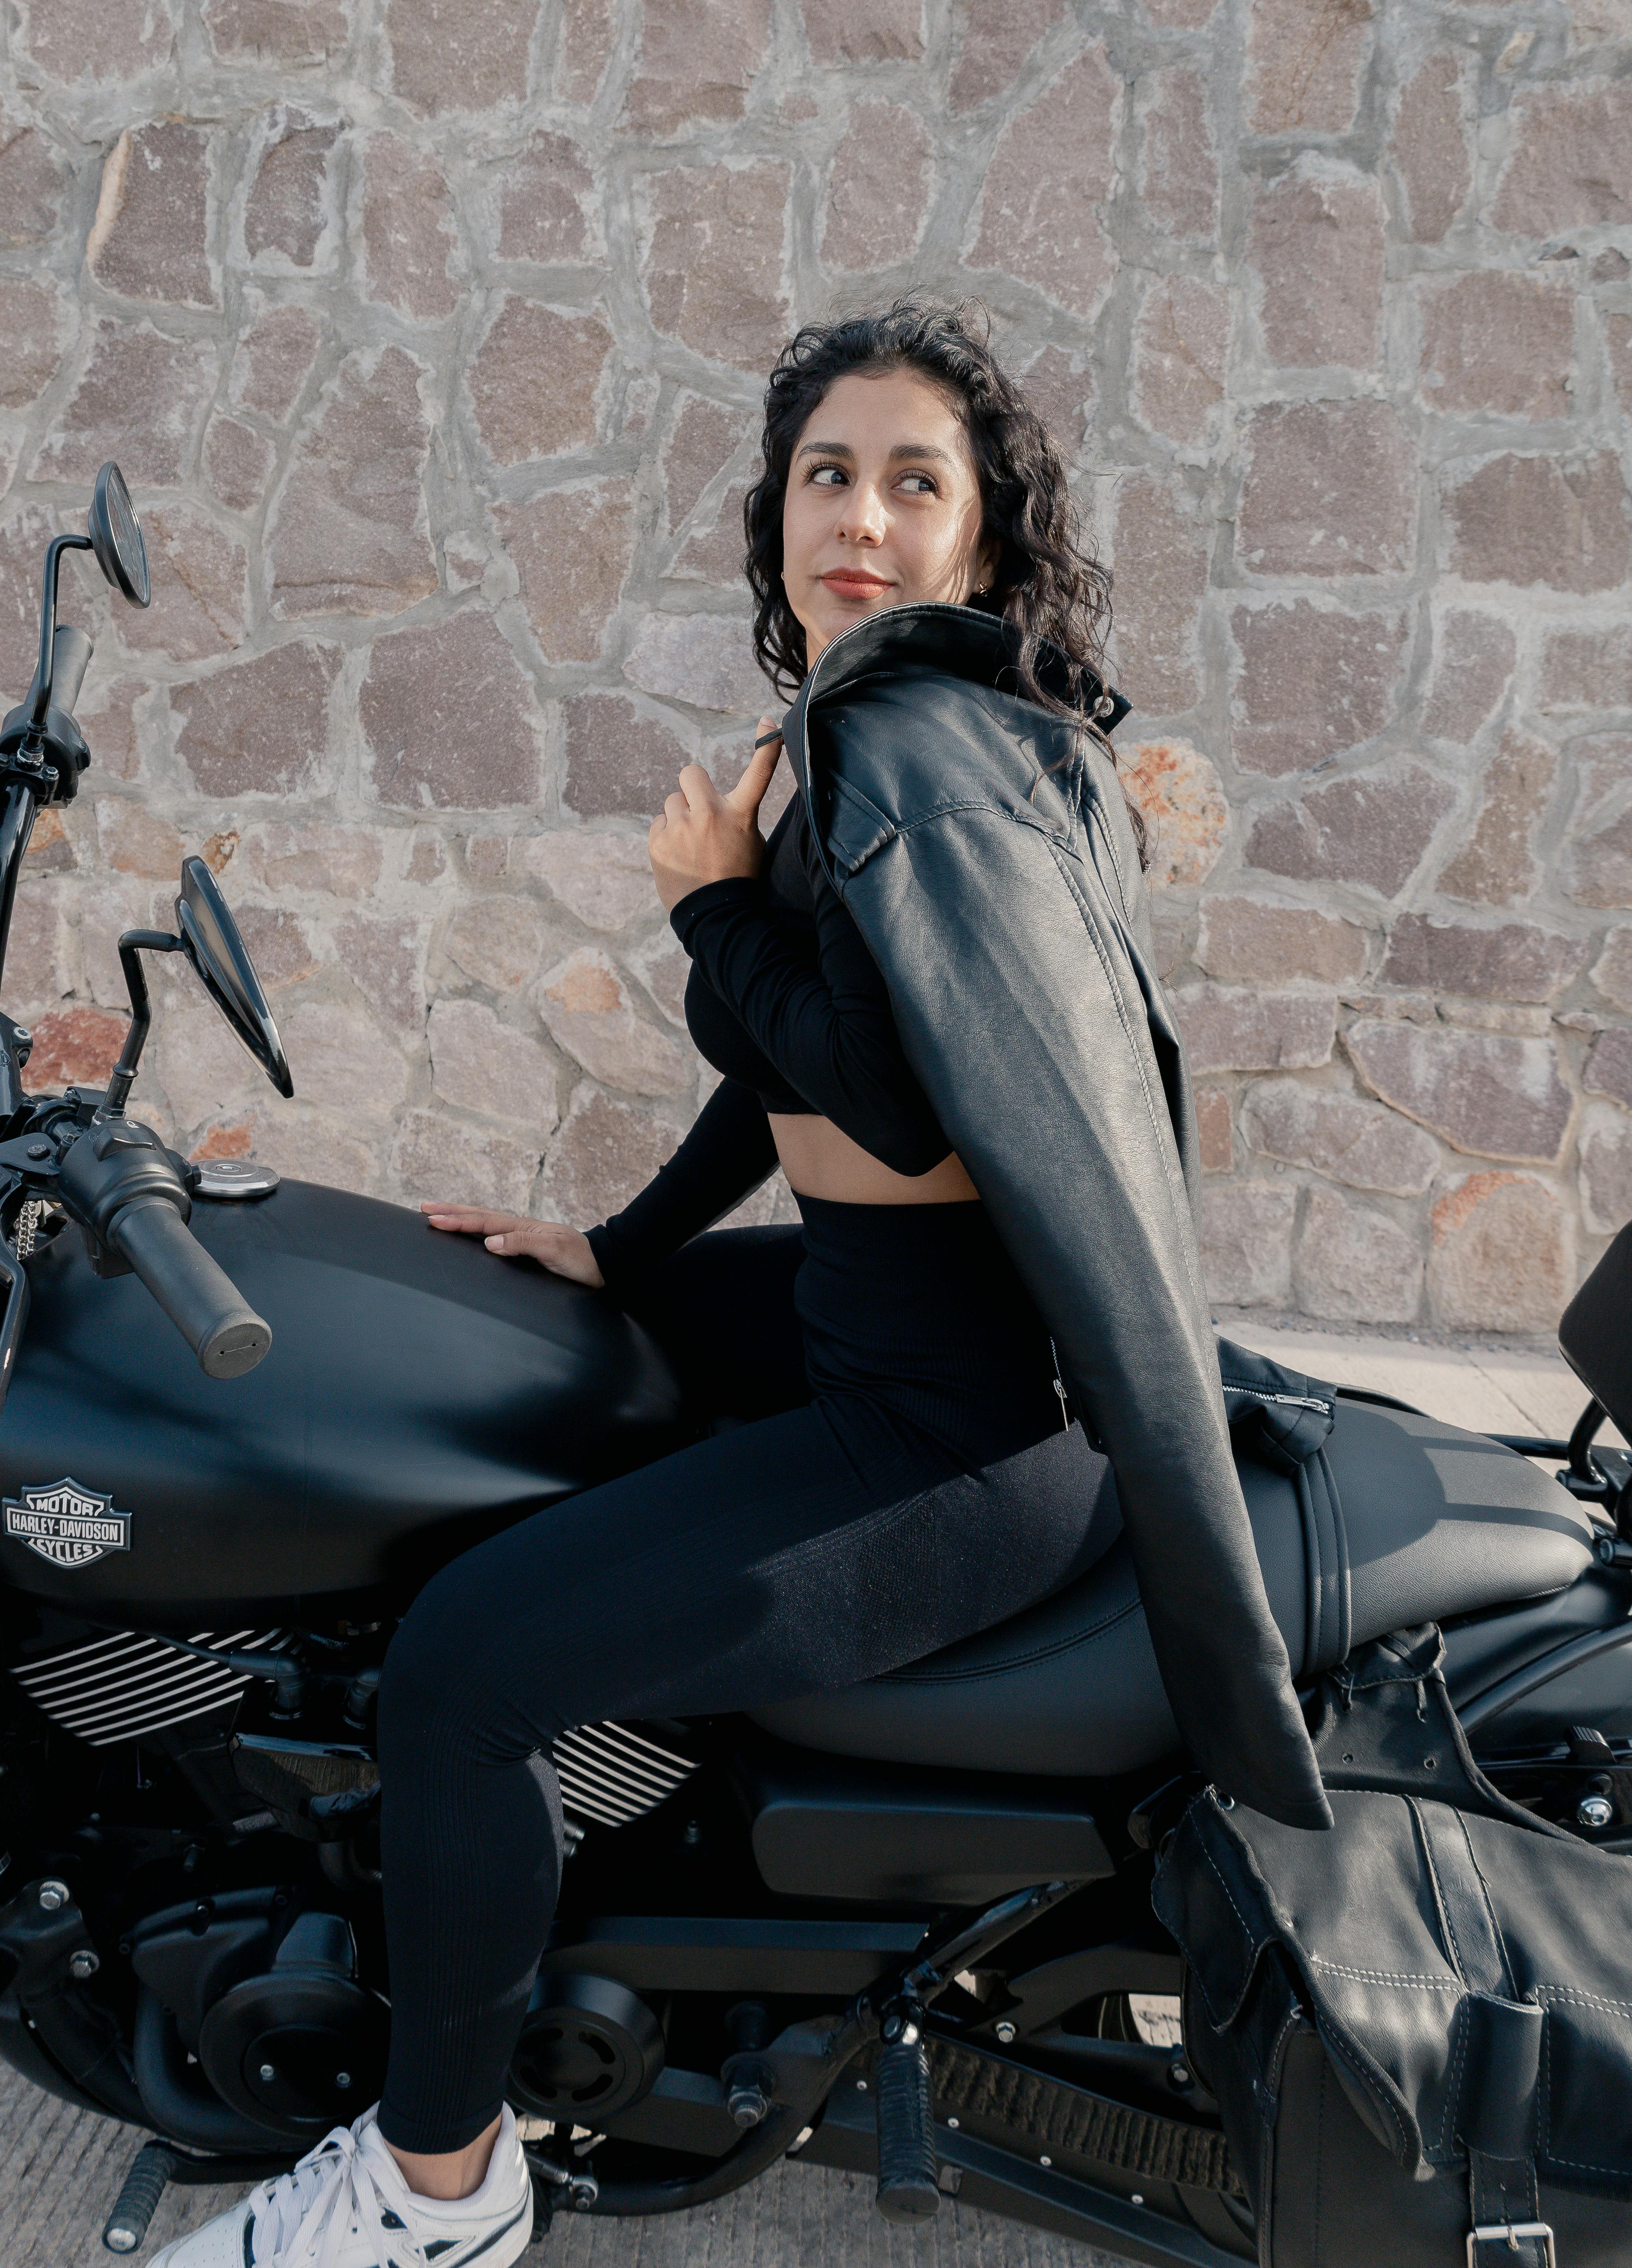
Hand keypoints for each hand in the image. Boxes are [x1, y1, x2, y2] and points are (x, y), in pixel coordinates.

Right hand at [420, 1202, 604, 1288]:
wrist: (602, 1265)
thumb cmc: (579, 1259)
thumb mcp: (553, 1250)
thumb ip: (522, 1244)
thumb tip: (489, 1242)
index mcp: (522, 1227)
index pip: (482, 1222)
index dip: (457, 1221)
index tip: (432, 1219)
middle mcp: (519, 1228)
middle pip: (478, 1216)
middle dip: (450, 1212)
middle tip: (423, 1208)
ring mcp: (522, 1236)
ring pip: (484, 1222)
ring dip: (461, 1217)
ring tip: (439, 1215)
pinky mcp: (526, 1247)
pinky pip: (494, 1234)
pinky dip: (477, 1230)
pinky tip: (472, 1234)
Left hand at [647, 716, 782, 913]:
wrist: (716, 918)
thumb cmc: (737, 879)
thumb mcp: (750, 843)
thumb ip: (736, 816)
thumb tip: (718, 802)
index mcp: (740, 815)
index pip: (758, 774)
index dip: (766, 747)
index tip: (768, 723)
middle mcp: (710, 815)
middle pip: (690, 773)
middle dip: (692, 788)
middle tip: (698, 810)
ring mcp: (682, 828)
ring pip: (671, 802)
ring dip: (678, 817)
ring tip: (689, 845)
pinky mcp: (659, 842)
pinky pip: (658, 824)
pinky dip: (666, 837)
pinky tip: (678, 857)